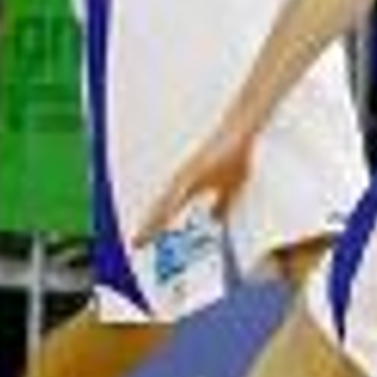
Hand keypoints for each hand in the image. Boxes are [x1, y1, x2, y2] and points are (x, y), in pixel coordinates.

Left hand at [135, 119, 254, 243]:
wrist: (240, 132)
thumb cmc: (233, 155)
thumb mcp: (231, 187)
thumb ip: (222, 204)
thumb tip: (216, 221)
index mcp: (189, 185)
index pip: (167, 210)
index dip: (155, 227)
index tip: (141, 243)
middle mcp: (183, 179)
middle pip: (161, 208)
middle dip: (149, 227)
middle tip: (136, 244)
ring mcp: (186, 173)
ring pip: (165, 201)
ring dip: (154, 220)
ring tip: (143, 236)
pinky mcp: (194, 168)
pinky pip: (179, 191)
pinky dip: (170, 205)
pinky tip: (165, 217)